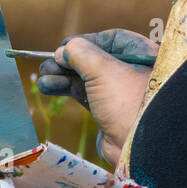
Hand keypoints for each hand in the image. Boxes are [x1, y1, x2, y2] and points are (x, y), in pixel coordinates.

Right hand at [36, 28, 156, 164]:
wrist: (138, 147)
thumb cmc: (128, 102)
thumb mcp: (103, 69)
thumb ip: (80, 53)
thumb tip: (64, 50)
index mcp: (143, 56)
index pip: (112, 39)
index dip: (87, 40)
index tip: (65, 46)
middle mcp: (133, 72)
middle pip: (95, 59)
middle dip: (69, 60)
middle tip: (48, 62)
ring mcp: (119, 93)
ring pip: (86, 77)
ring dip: (62, 75)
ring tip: (43, 76)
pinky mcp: (107, 111)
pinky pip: (84, 94)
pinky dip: (66, 88)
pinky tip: (48, 86)